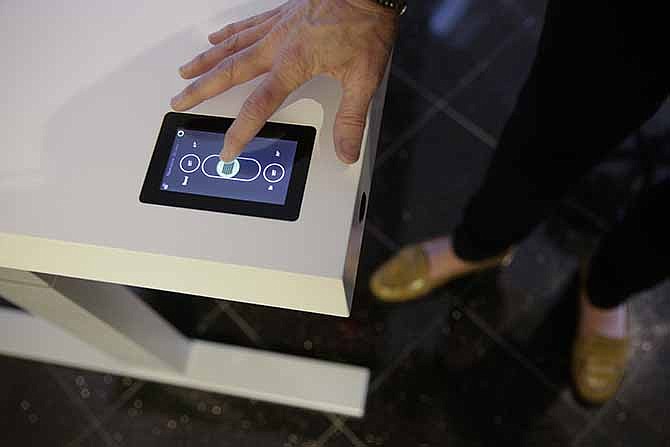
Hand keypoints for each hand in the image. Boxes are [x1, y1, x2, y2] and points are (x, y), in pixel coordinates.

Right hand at [171, 0, 397, 163]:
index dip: (240, 131)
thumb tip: (345, 151)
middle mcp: (277, 45)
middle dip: (201, 91)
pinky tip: (214, 39)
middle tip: (180, 102)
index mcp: (293, 63)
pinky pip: (244, 26)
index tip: (228, 148)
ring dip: (204, 62)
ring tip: (185, 74)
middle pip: (229, 73)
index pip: (258, 105)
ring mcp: (275, 27)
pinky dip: (227, 34)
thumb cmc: (365, 26)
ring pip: (230, 47)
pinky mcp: (280, 14)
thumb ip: (352, 119)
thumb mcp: (364, 78)